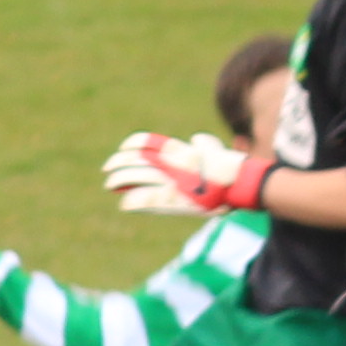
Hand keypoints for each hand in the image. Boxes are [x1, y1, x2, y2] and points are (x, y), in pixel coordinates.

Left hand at [107, 132, 256, 216]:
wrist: (239, 183)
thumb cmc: (229, 167)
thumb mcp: (215, 148)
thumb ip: (203, 143)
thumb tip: (195, 140)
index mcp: (178, 151)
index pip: (145, 142)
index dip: (130, 145)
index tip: (122, 149)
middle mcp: (170, 163)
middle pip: (135, 160)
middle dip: (118, 163)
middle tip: (107, 169)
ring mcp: (170, 181)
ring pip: (135, 177)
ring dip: (119, 180)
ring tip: (109, 184)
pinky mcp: (174, 201)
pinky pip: (145, 200)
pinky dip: (133, 202)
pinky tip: (125, 204)